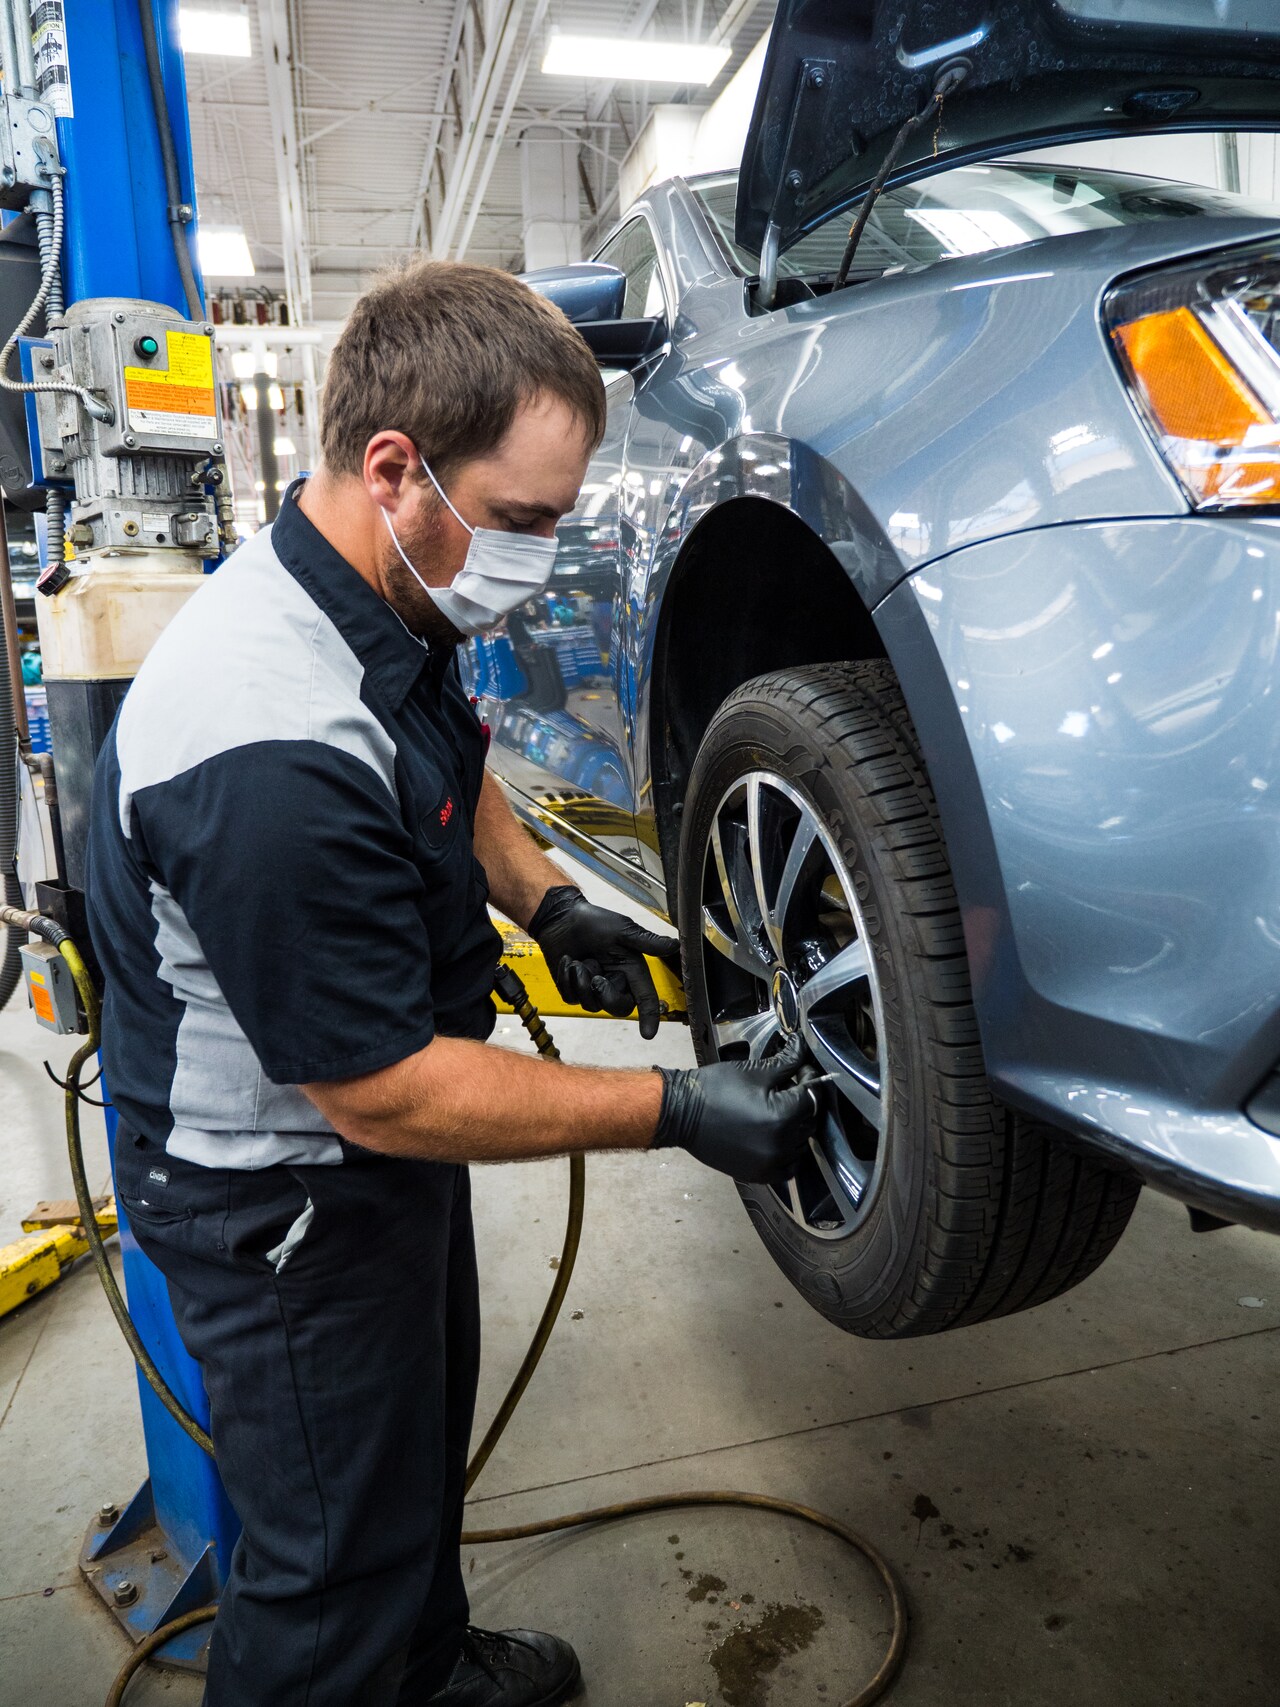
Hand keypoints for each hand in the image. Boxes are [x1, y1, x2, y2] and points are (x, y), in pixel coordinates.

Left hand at [530, 885, 680, 1040]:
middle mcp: (615, 981)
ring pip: (591, 1005)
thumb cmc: (594, 920)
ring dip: (581, 982)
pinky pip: (572, 998)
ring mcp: (593, 987)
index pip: (646, 999)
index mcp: (632, 970)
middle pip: (618, 1008)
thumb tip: (675, 945)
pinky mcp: (573, 988)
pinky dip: (567, 979)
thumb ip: (647, 942)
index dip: (649, 1017)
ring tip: (577, 961)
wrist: (562, 917)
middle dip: (606, 995)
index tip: (648, 1033)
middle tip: (595, 977)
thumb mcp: (623, 929)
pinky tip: (567, 961)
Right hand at [651, 1035, 819, 1183]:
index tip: (801, 1071)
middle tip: (787, 1089)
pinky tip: (775, 1136)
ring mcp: (770, 1163)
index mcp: (781, 1116)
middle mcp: (780, 1144)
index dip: (810, 1079)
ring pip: (801, 1144)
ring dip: (796, 1127)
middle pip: (809, 1121)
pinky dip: (787, 1153)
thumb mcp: (754, 1071)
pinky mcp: (759, 1174)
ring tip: (778, 1111)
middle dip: (802, 1103)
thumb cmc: (713, 1090)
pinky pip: (788, 1167)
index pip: (813, 1097)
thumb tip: (802, 1047)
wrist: (680, 1113)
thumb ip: (786, 1062)